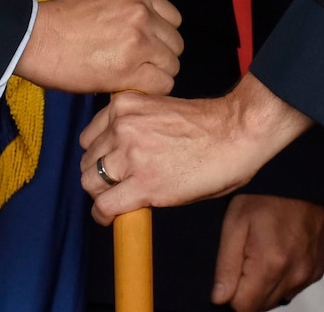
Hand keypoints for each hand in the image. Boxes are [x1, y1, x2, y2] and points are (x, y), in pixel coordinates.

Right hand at [15, 0, 183, 94]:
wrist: (35, 38)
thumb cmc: (61, 21)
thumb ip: (129, 10)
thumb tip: (146, 30)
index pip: (173, 19)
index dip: (162, 36)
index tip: (150, 47)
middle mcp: (141, 14)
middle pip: (175, 44)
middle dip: (161, 57)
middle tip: (141, 66)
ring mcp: (138, 42)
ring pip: (171, 66)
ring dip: (156, 75)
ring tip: (134, 78)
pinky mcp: (129, 70)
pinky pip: (161, 85)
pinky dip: (150, 90)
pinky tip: (131, 87)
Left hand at [79, 74, 310, 222]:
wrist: (236, 133)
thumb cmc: (208, 124)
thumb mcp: (159, 113)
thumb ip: (135, 129)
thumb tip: (122, 155)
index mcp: (124, 106)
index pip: (90, 137)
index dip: (100, 155)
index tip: (111, 166)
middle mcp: (121, 127)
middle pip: (87, 160)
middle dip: (100, 175)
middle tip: (117, 185)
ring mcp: (130, 155)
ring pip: (91, 183)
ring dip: (102, 194)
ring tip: (117, 200)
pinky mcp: (143, 183)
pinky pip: (105, 205)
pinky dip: (104, 215)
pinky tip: (113, 217)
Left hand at [211, 195, 323, 310]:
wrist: (305, 177)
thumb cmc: (266, 194)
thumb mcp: (235, 222)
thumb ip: (226, 265)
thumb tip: (219, 299)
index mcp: (270, 265)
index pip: (243, 307)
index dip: (230, 293)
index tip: (229, 271)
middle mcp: (294, 275)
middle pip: (261, 306)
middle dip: (247, 290)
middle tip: (245, 255)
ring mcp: (309, 274)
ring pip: (278, 298)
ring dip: (266, 284)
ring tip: (262, 250)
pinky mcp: (318, 269)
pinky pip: (294, 286)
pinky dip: (283, 276)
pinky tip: (279, 251)